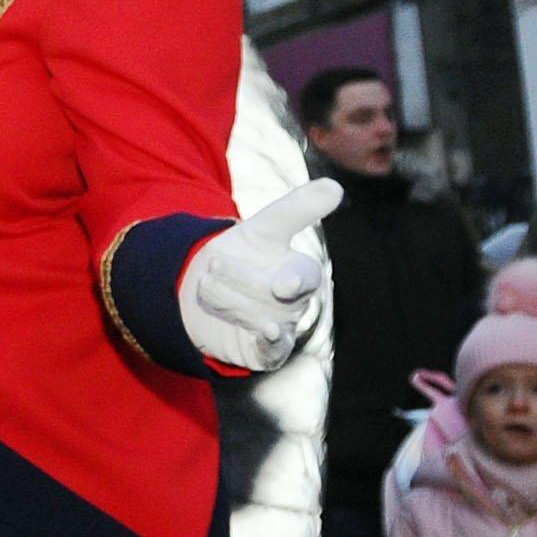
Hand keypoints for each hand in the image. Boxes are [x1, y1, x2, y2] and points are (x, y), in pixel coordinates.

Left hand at [179, 176, 342, 373]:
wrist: (201, 291)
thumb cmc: (241, 255)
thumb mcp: (263, 228)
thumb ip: (296, 208)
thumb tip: (335, 185)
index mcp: (298, 271)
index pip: (306, 275)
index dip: (296, 278)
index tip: (284, 282)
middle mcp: (295, 302)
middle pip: (275, 296)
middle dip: (242, 281)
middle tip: (213, 266)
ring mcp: (282, 327)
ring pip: (262, 318)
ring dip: (230, 302)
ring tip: (206, 286)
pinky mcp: (266, 351)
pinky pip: (272, 351)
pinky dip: (269, 342)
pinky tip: (264, 332)